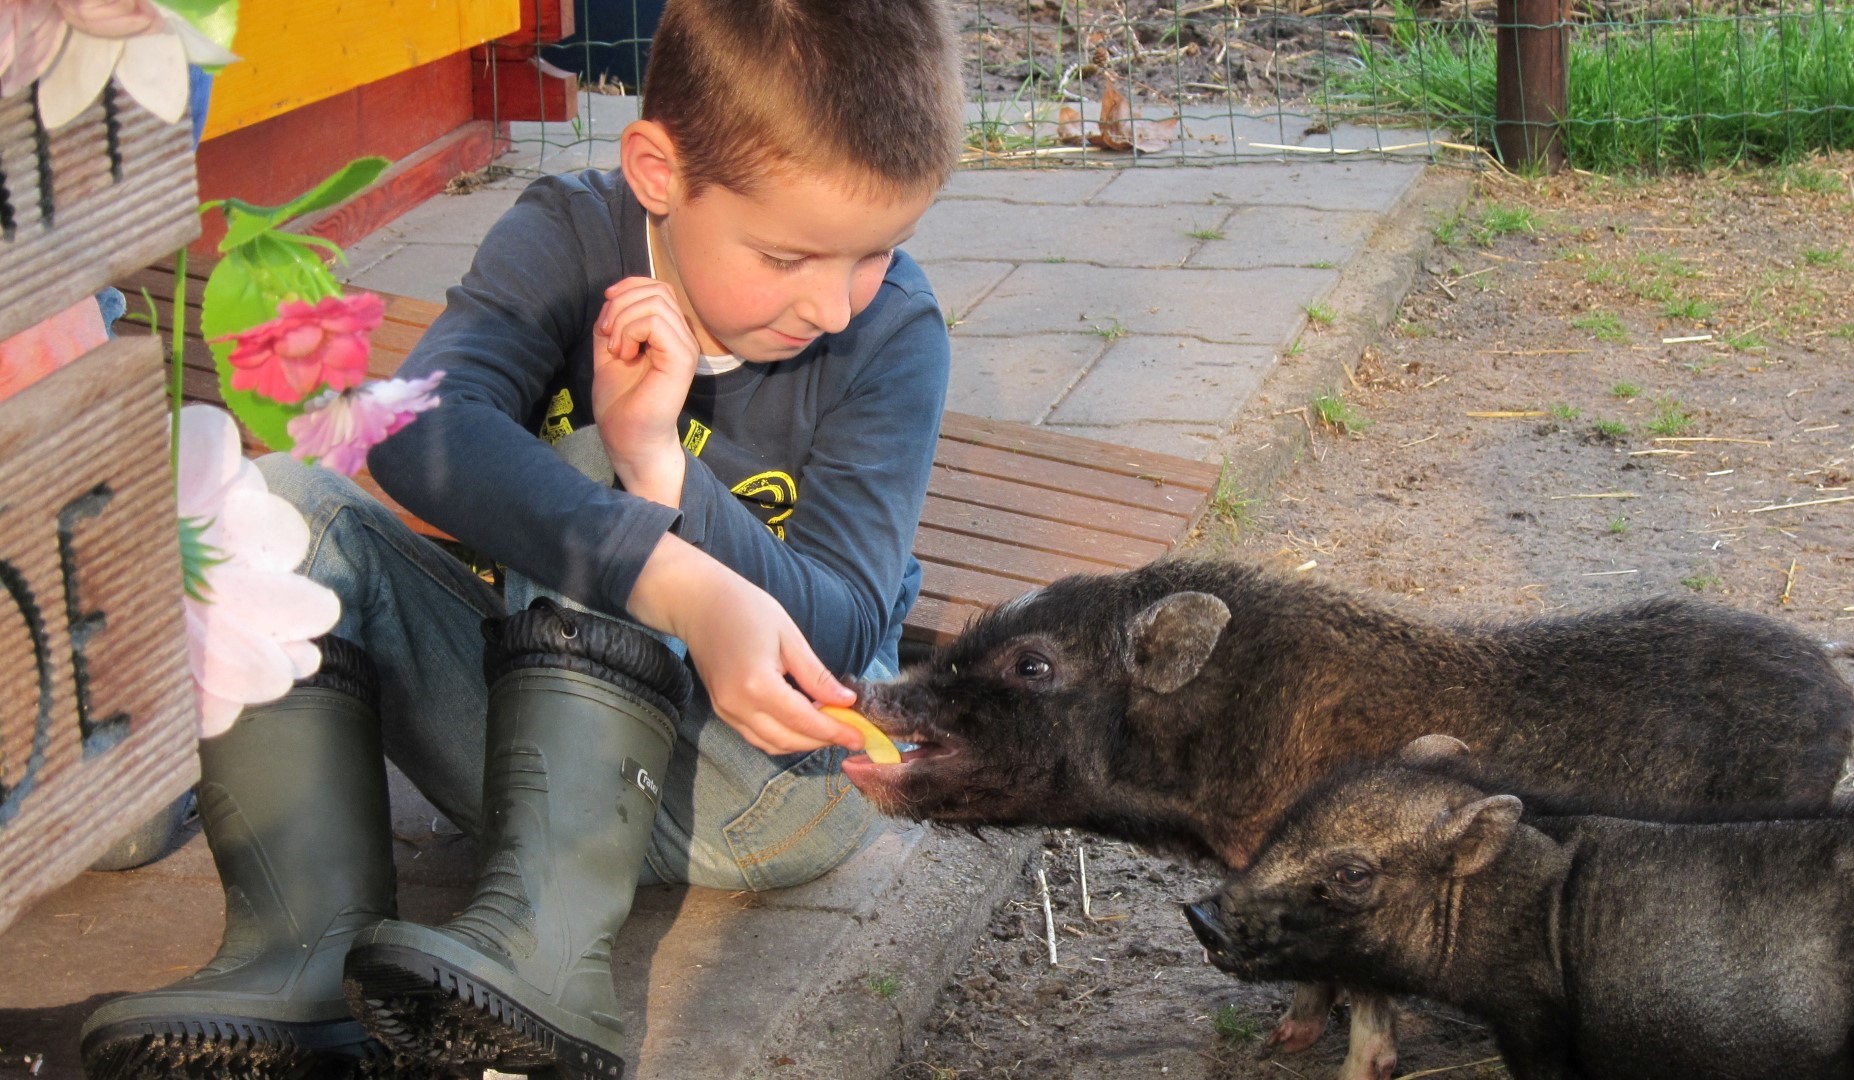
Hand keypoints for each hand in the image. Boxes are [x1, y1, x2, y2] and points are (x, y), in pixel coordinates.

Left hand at [592, 277, 696, 503]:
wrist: (629, 440)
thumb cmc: (622, 403)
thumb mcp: (610, 351)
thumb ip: (614, 323)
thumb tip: (613, 296)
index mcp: (670, 334)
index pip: (658, 289)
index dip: (627, 289)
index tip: (606, 320)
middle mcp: (683, 338)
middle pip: (656, 290)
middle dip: (621, 304)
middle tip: (607, 337)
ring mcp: (685, 348)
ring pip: (654, 303)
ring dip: (623, 320)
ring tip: (617, 350)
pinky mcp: (681, 359)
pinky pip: (655, 322)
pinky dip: (630, 331)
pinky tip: (624, 354)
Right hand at [628, 535, 863, 754]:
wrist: (698, 603)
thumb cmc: (745, 609)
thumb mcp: (789, 636)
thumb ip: (816, 675)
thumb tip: (846, 701)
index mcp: (758, 685)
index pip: (804, 721)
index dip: (835, 732)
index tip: (860, 737)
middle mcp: (738, 706)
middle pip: (788, 740)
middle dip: (821, 741)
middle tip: (850, 732)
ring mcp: (726, 711)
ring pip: (771, 744)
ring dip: (802, 742)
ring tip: (829, 727)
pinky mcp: (721, 710)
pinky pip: (756, 736)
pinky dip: (782, 736)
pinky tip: (801, 721)